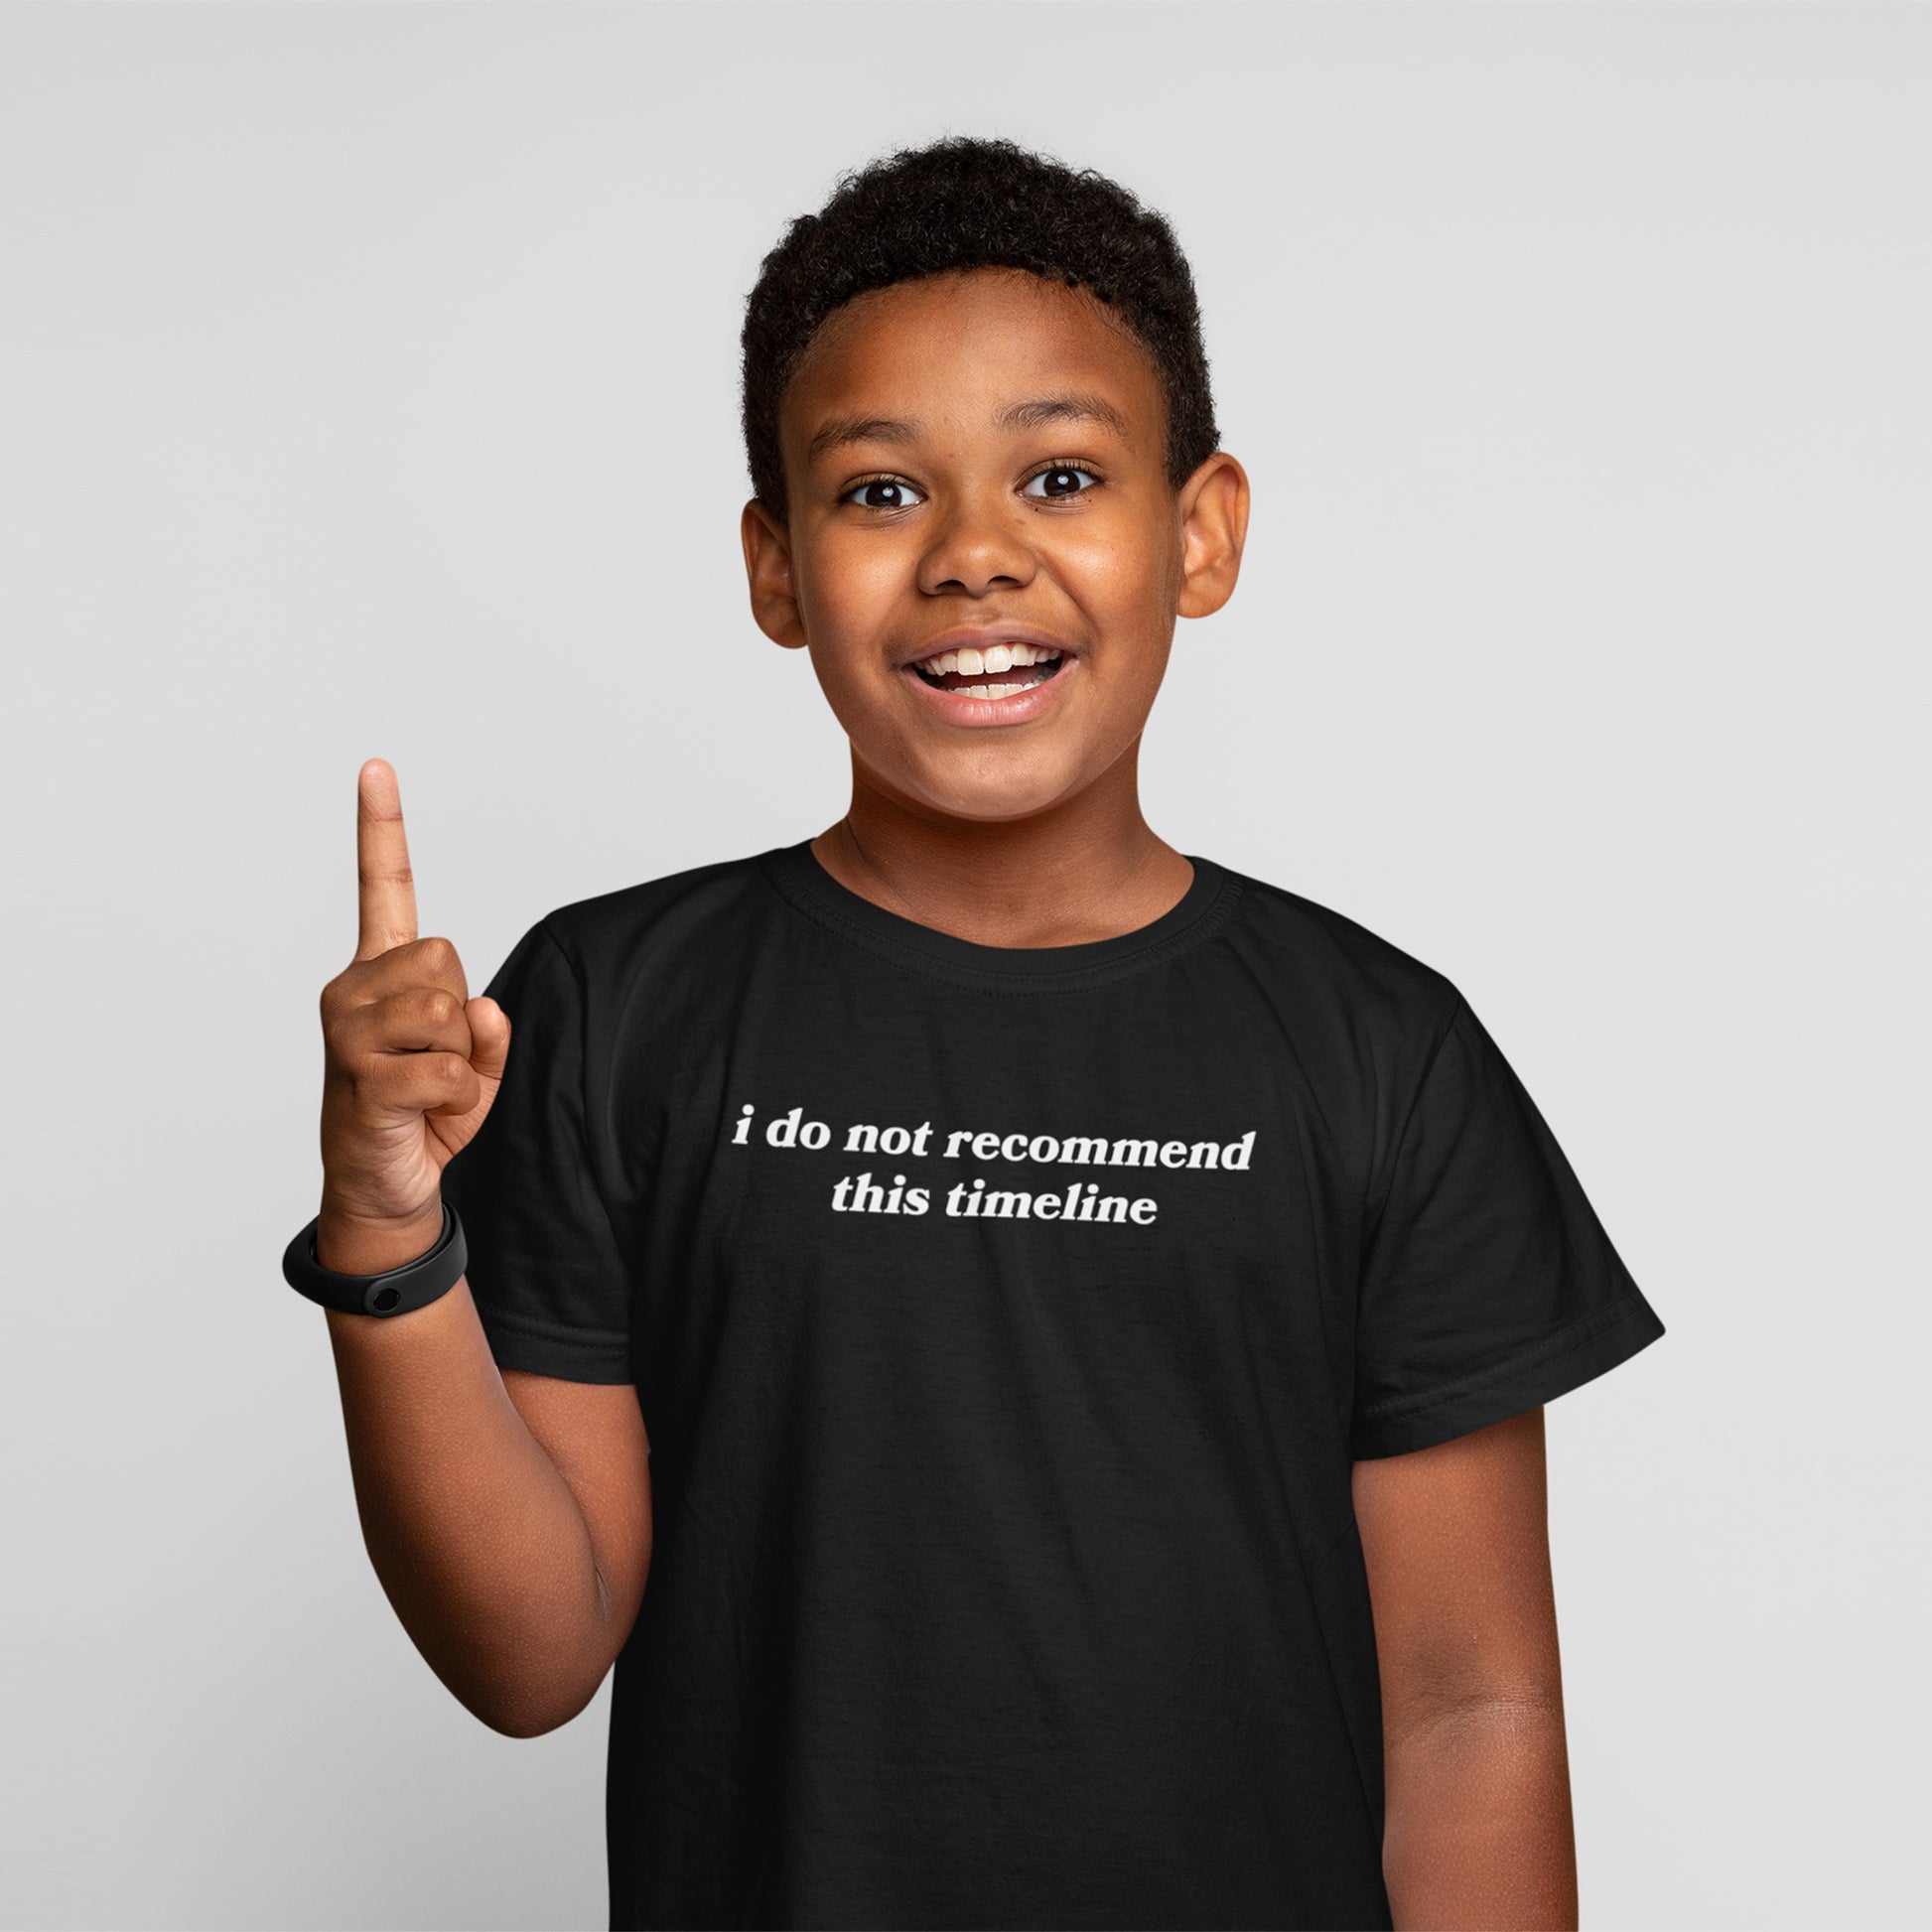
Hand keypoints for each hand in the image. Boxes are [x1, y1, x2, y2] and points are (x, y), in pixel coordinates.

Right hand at [314, 760, 510, 1272]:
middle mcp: (352, 989)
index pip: (382, 888)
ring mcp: (349, 1031)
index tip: (375, 766)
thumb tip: (485, 1007)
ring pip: (449, 1010)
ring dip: (459, 1059)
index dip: (381, 827)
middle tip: (433, 1061)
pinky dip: (455, 1099)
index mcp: (378, 974)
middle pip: (447, 958)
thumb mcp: (472, 1067)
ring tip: (426, 1088)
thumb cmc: (422, 1115)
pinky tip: (423, 1116)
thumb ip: (487, 1029)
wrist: (380, 1188)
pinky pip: (448, 1068)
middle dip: (461, 1014)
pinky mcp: (361, 1078)